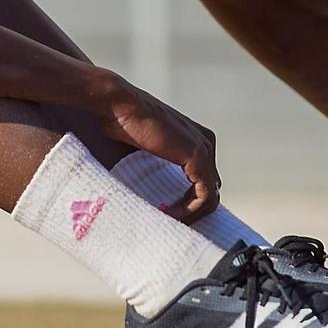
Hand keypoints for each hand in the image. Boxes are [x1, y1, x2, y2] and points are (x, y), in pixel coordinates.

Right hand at [94, 72, 220, 219]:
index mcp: (194, 140)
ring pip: (210, 198)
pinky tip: (167, 215)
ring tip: (165, 222)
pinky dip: (188, 211)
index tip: (162, 213)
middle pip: (209, 190)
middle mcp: (205, 142)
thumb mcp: (142, 153)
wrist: (117, 105)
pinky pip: (205, 196)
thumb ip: (152, 171)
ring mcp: (204, 148)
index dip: (186, 203)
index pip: (203, 181)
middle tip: (166, 222)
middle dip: (190, 211)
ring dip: (189, 215)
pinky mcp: (197, 155)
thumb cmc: (120, 125)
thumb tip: (142, 200)